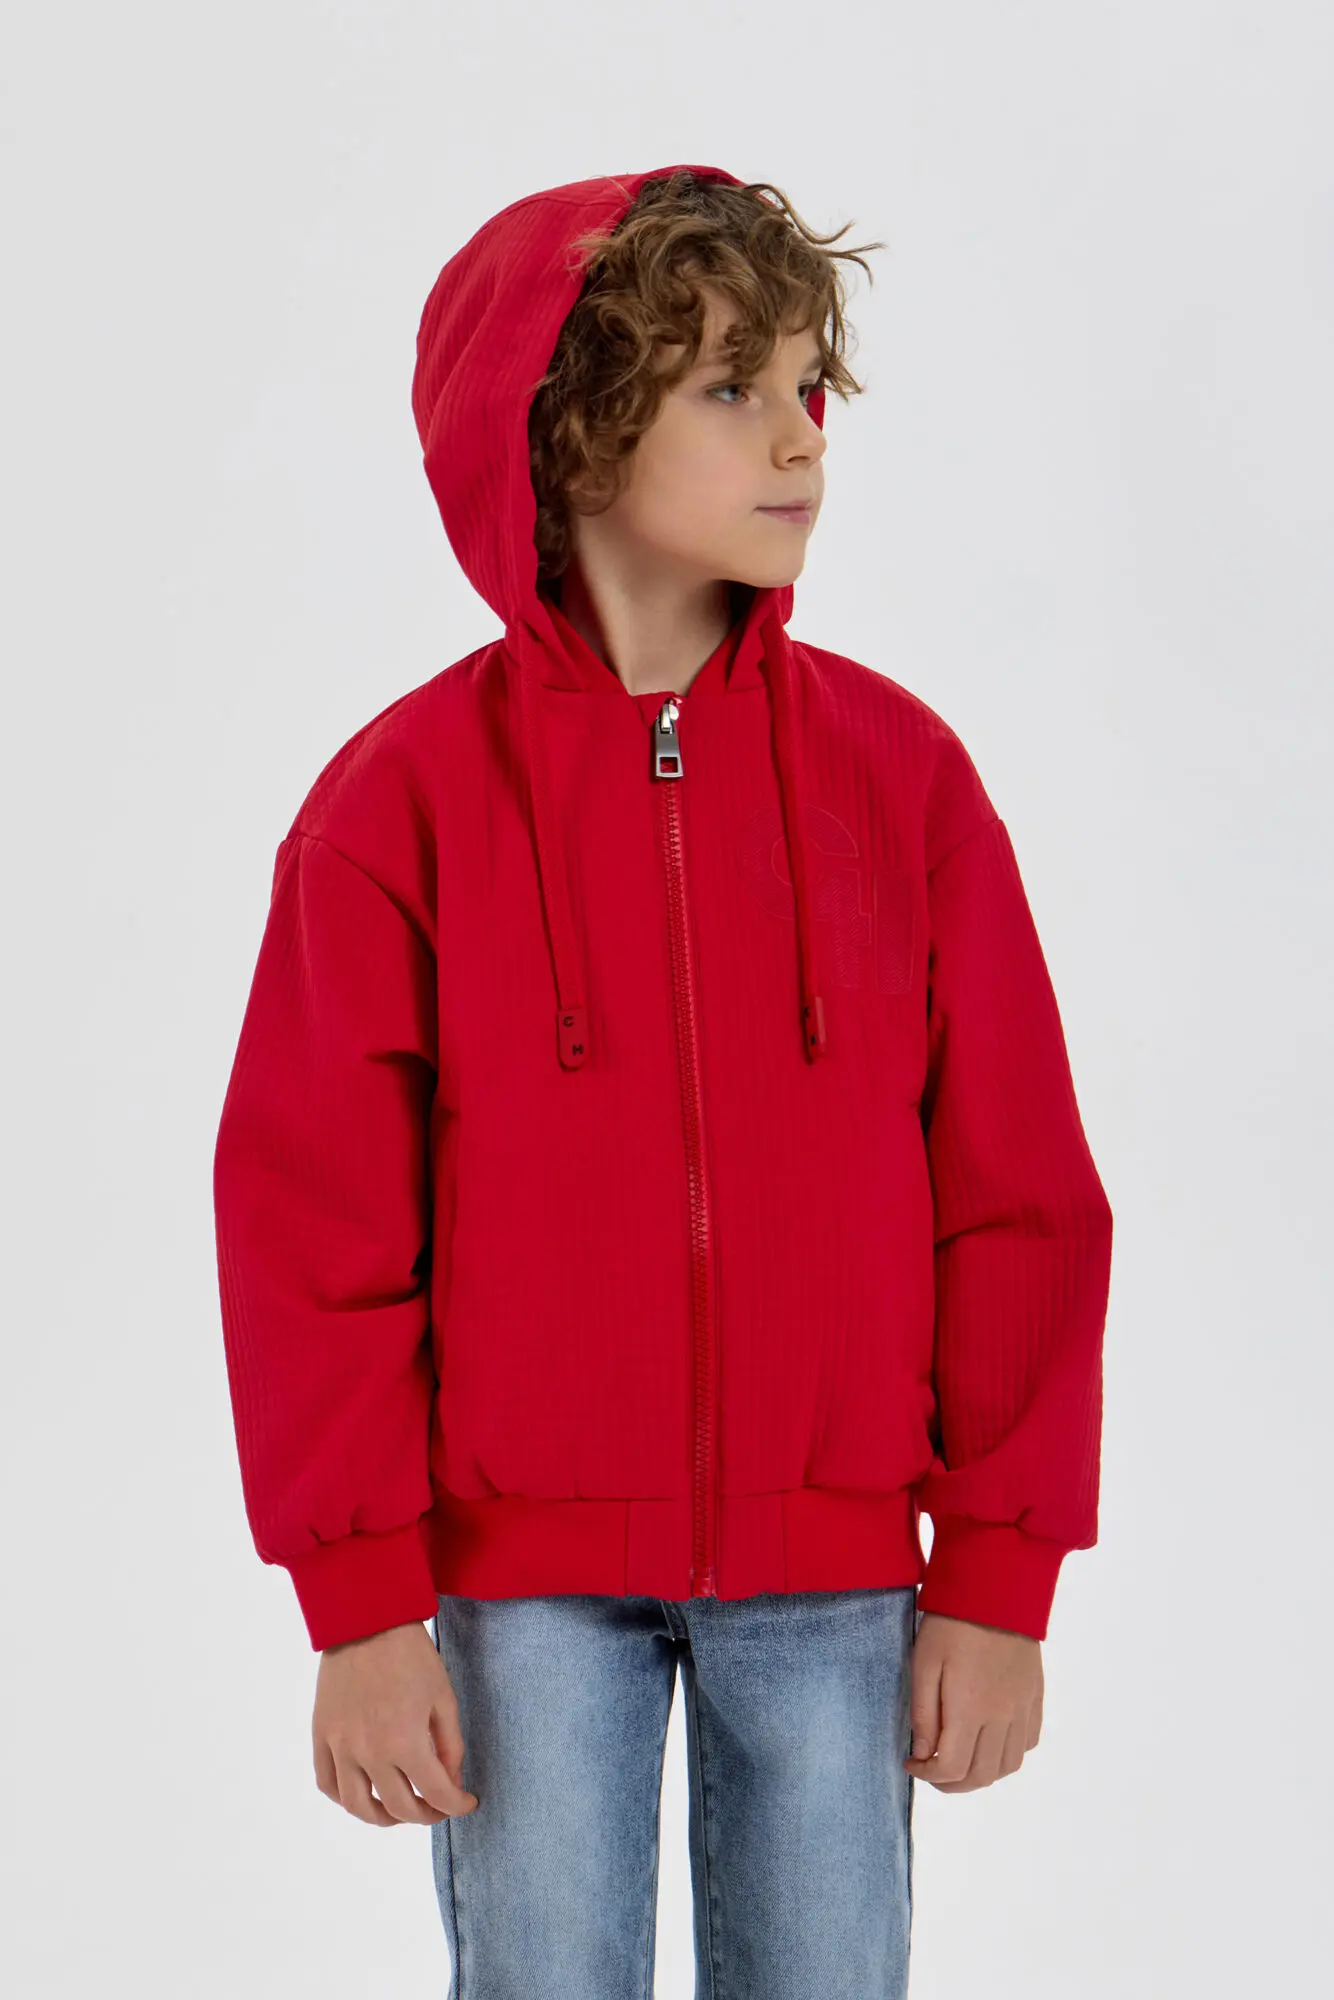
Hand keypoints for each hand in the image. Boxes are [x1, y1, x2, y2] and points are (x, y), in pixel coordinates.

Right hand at [313, 1620, 480, 1826]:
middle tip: (439, 1806)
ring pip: (358, 1807)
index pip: (435, 1794)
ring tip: (401, 1810)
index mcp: (404, 1742)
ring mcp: (340, 1747)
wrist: (367, 1621)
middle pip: (399, 1808)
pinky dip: (345, 1798)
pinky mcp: (321, 1736)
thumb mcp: (444, 1697)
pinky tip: (364, 1793)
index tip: (468, 1802)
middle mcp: (369, 1753)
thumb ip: (450, 1745)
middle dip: (427, 1814)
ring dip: (383, 1818)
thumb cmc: (411, 1655)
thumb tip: (450, 1780)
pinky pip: (328, 1783)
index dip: (457, 1805)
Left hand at [904, 1610, 1042, 1791]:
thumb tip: (923, 1754)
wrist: (995, 1590)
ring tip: (960, 1760)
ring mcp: (1023, 1708)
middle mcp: (1002, 1717)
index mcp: (971, 1710)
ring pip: (1008, 1766)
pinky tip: (989, 1741)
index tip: (911, 1762)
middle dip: (951, 1784)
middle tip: (931, 1770)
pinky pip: (1028, 1742)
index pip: (952, 1769)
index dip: (927, 1775)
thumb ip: (923, 1714)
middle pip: (982, 1776)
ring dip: (982, 1774)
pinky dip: (1008, 1754)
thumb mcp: (925, 1663)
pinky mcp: (1035, 1696)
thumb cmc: (951, 1623)